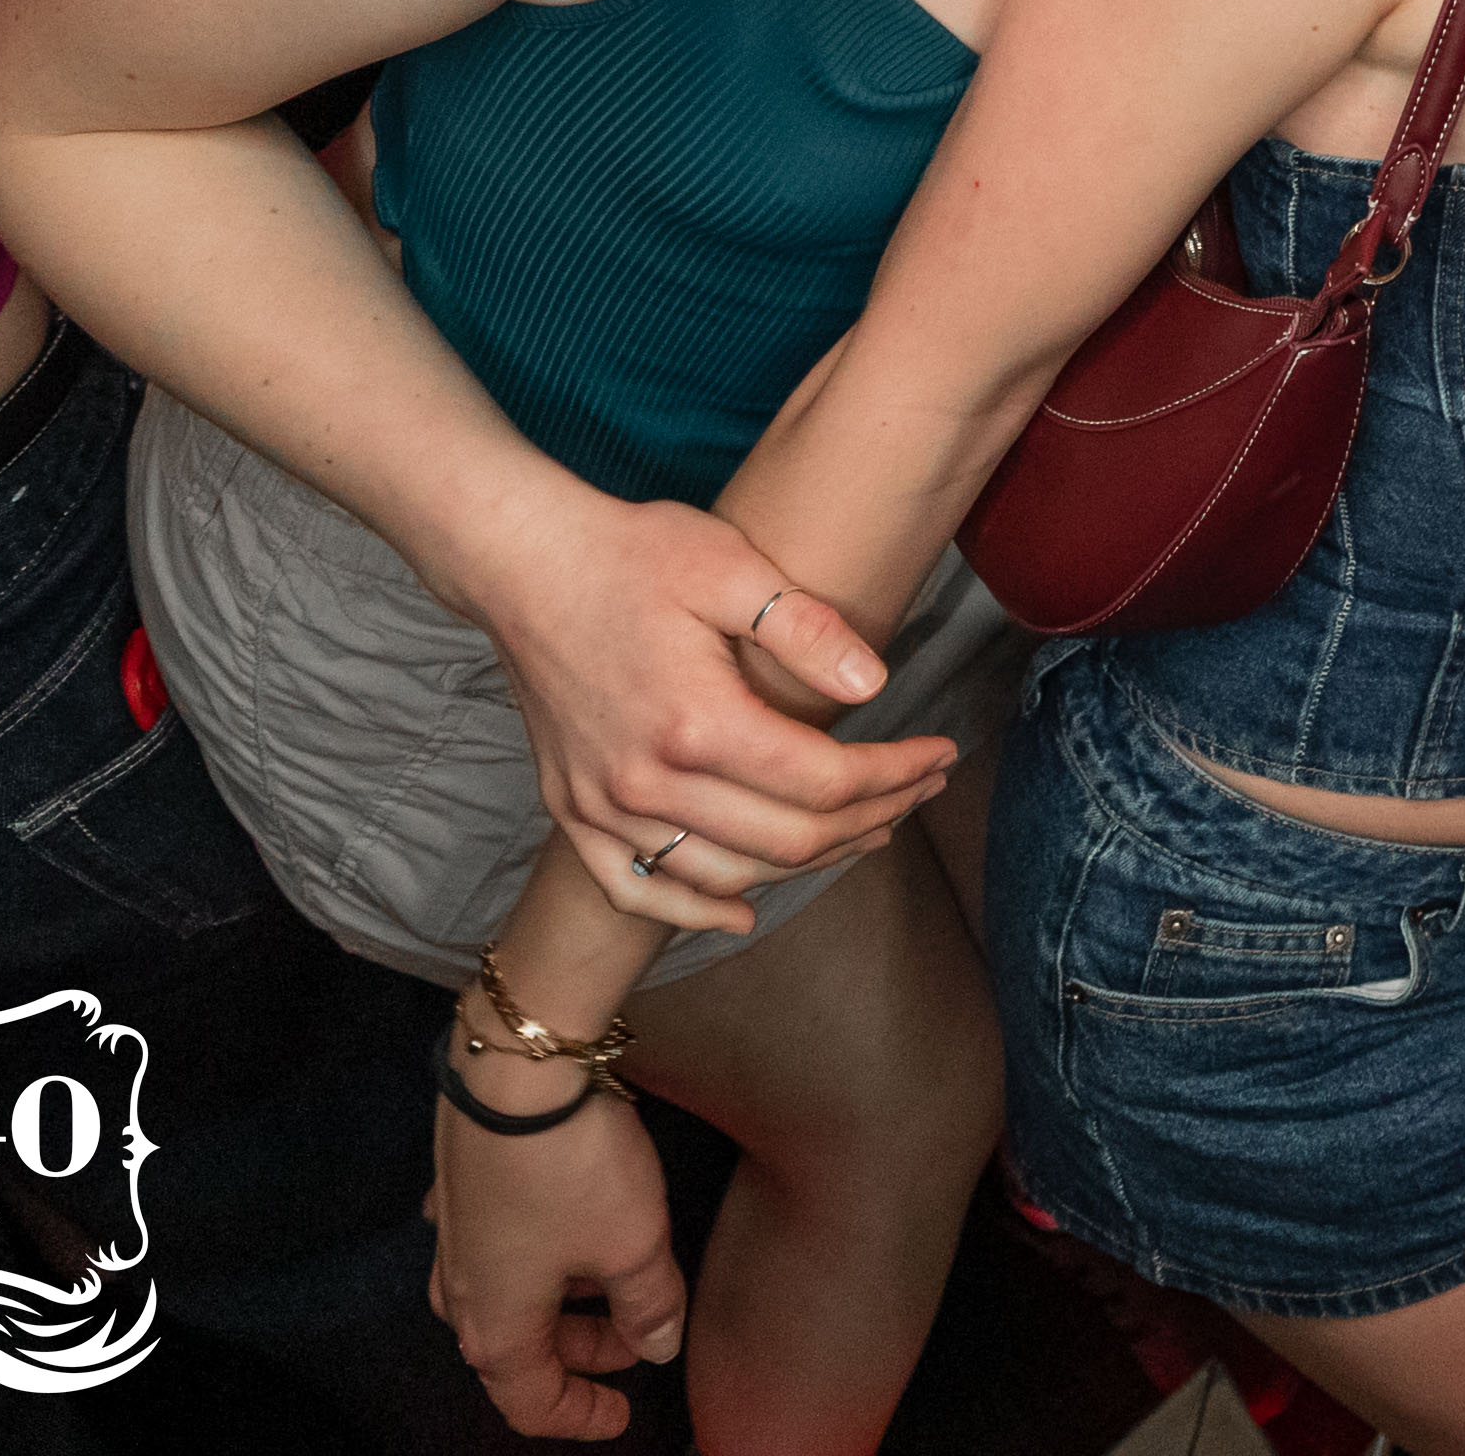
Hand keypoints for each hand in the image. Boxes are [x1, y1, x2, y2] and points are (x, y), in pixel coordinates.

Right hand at [427, 1066, 683, 1439]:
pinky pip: (497, 1239)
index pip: (532, 1402)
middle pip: (520, 1349)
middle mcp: (461, 1289)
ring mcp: (452, 1234)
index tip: (621, 1414)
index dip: (580, 1416)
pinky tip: (568, 1224)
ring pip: (509, 1292)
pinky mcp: (459, 1184)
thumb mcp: (634, 1244)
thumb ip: (650, 1304)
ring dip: (562, 1299)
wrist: (516, 1066)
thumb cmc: (571, 1165)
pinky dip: (537, 1249)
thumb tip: (657, 1345)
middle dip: (583, 1351)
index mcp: (497, 1327)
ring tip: (615, 1275)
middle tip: (638, 1337)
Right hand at [464, 495, 950, 932]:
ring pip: (725, 875)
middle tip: (922, 790)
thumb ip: (805, 627)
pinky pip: (636, 889)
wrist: (523, 563)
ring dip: (805, 865)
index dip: (895, 775)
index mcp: (696, 723)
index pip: (825, 781)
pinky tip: (743, 911)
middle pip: (787, 840)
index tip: (941, 754)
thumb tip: (876, 683)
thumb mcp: (730, 565)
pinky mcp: (572, 810)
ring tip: (866, 832)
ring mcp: (602, 805)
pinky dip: (693, 911)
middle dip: (873, 819)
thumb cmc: (630, 554)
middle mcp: (645, 781)